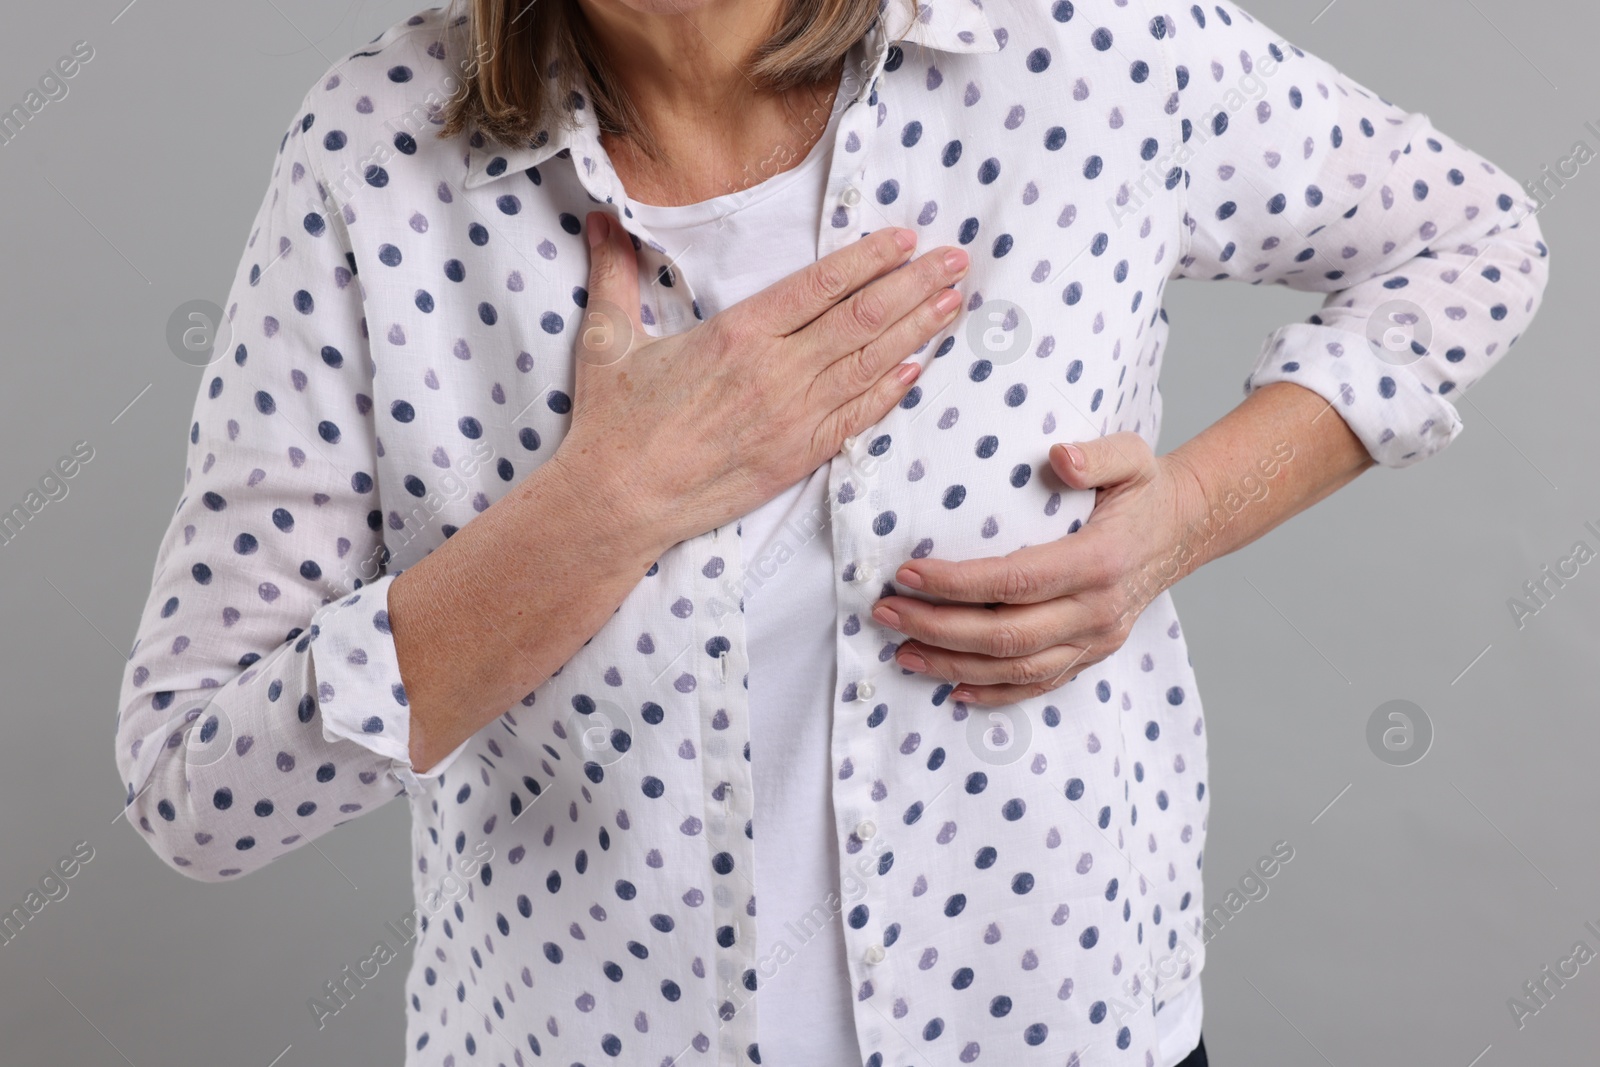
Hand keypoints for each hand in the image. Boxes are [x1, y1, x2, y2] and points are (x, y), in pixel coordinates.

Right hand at [559, 212, 970, 549]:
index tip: (905, 237)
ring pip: (869, 364)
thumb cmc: (613, 423)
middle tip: (956, 258)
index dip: (869, 258)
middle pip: (861, 318)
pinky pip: (856, 418)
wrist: (619, 502)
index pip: (820, 285)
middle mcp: (775, 371)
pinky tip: (918, 367)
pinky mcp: (797, 457)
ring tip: (955, 301)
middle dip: (915, 284)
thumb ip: (614, 272)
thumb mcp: (608, 338)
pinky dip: (890, 391)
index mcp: (737, 334)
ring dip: (917, 330)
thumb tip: (600, 216)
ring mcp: (792, 417)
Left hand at [870, 432, 1207, 705]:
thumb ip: (1098, 455)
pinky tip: (952, 687)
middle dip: (938, 628)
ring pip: (1016, 669)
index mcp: (1099, 562)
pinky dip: (994, 692)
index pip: (1015, 581)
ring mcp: (1096, 640)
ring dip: (954, 665)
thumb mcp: (1132, 457)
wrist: (1182, 530)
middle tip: (885, 612)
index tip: (907, 573)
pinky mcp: (1091, 656)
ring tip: (902, 652)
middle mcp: (1097, 611)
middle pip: (1007, 635)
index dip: (957, 583)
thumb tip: (1059, 458)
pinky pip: (1039, 685)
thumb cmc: (1144, 491)